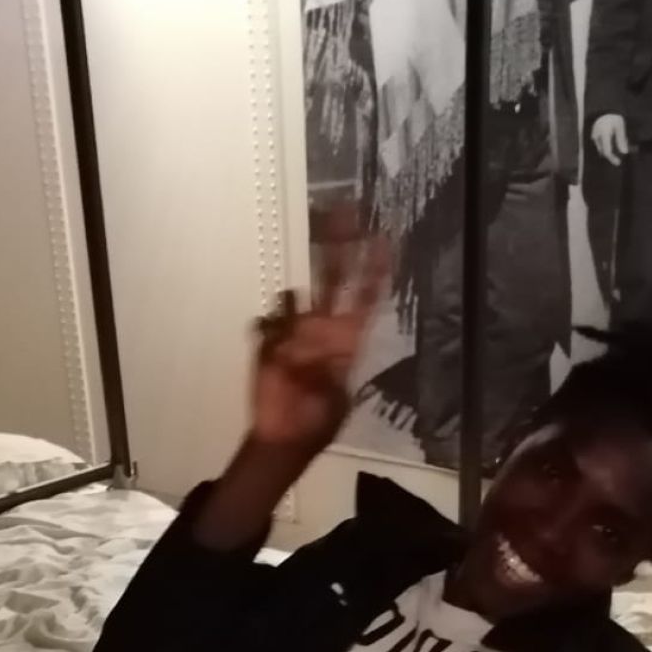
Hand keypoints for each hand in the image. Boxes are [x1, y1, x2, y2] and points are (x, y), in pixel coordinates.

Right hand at [252, 208, 387, 451]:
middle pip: (332, 278)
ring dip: (299, 312)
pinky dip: (273, 336)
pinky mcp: (268, 343)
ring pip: (296, 298)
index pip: (364, 298)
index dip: (374, 270)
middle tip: (344, 212)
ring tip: (302, 348)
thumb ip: (333, 367)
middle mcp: (323, 327)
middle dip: (338, 247)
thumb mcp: (337, 397)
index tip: (384, 240)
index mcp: (348, 340)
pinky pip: (268, 325)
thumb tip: (321, 338)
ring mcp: (294, 332)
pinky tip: (280, 357)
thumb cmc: (317, 422)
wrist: (284, 439)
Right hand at [591, 113, 629, 166]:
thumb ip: (621, 139)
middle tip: (620, 155)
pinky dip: (608, 145)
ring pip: (603, 149)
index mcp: (604, 133)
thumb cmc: (613, 118)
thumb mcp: (620, 126)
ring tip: (620, 142)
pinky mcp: (594, 138)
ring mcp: (594, 138)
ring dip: (611, 149)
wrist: (604, 111)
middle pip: (604, 152)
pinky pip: (601, 145)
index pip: (607, 151)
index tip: (619, 162)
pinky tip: (613, 140)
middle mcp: (597, 137)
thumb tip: (625, 152)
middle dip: (613, 155)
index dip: (612, 158)